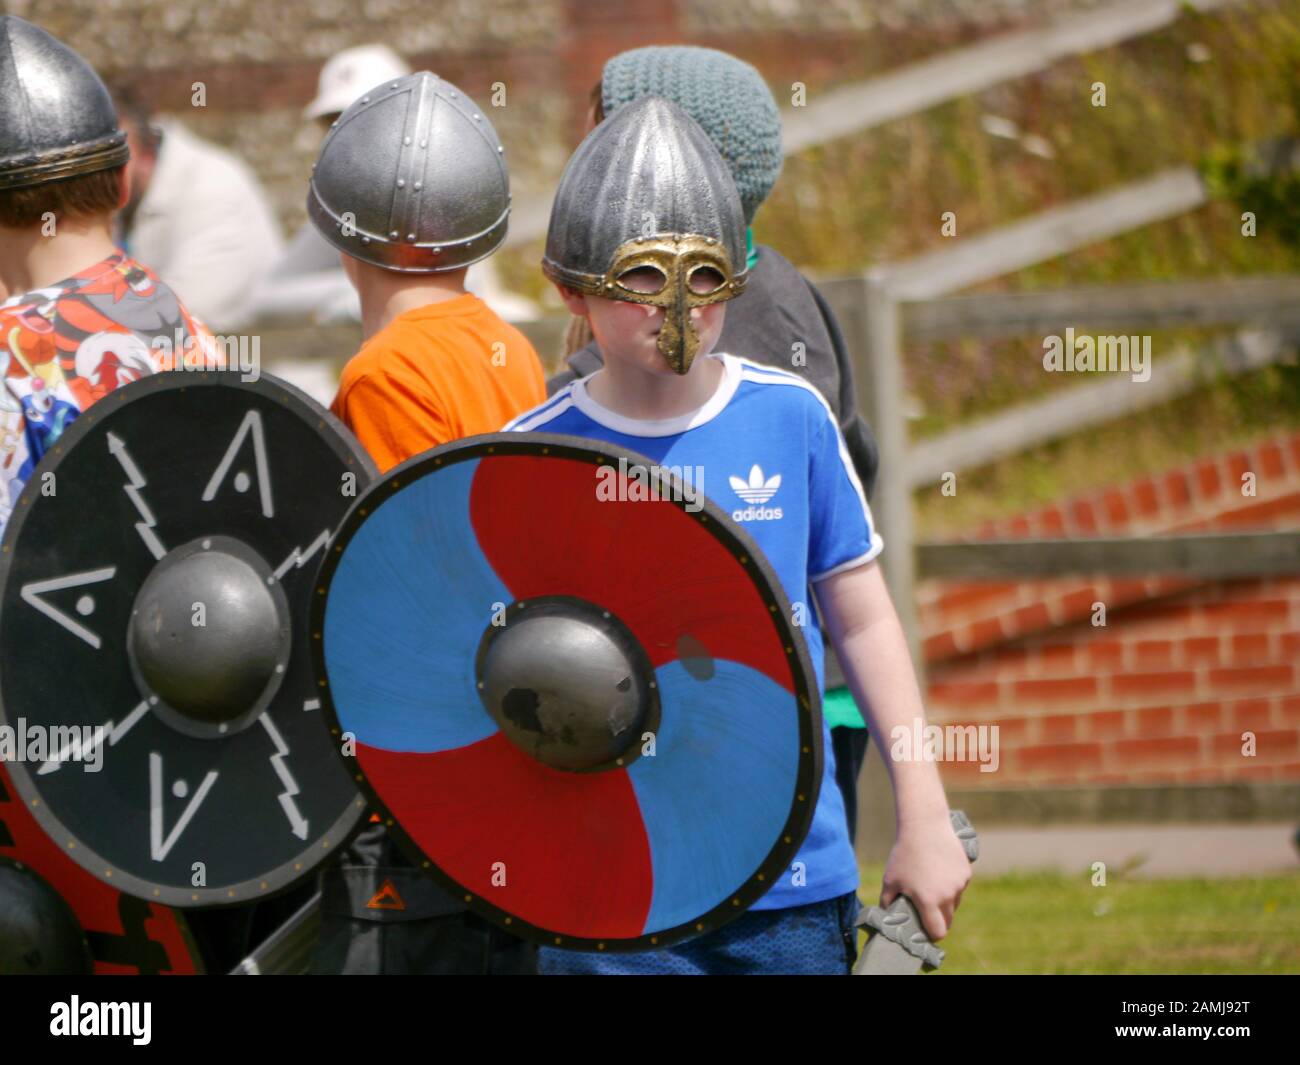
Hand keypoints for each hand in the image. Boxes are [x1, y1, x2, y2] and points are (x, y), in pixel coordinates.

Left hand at [879, 812, 971, 940]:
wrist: (925, 826)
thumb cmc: (904, 853)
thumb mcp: (890, 878)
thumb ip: (887, 901)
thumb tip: (887, 914)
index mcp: (928, 901)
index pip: (938, 931)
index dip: (932, 934)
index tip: (925, 931)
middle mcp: (947, 896)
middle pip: (948, 920)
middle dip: (938, 919)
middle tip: (926, 911)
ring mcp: (959, 884)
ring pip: (954, 903)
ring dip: (945, 902)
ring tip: (930, 886)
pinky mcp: (966, 873)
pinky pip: (959, 887)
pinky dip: (951, 886)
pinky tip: (939, 872)